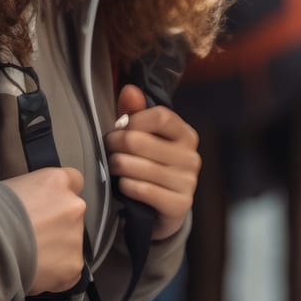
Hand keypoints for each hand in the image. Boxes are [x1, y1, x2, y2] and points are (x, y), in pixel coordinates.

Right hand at [3, 166, 85, 293]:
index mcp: (56, 182)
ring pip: (70, 242)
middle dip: (56, 224)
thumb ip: (30, 194)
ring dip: (56, 248)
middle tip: (32, 234)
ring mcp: (75, 237)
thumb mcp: (7, 188)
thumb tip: (29, 205)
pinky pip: (68, 268)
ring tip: (29, 255)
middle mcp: (73, 206)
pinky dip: (55, 272)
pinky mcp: (73, 265)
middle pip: (72, 214)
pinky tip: (35, 269)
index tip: (48, 204)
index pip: (73, 180)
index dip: (59, 195)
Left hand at [105, 85, 198, 239]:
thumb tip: (130, 90)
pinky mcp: (179, 205)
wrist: (160, 210)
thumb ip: (135, 112)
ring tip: (113, 166)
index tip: (120, 128)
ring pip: (135, 166)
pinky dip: (125, 186)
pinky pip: (140, 189)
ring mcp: (188, 182)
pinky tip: (124, 185)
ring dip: (117, 166)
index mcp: (185, 134)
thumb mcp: (144, 137)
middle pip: (139, 141)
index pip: (159, 116)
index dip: (132, 121)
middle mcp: (191, 157)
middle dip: (115, 144)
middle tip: (109, 149)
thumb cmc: (149, 165)